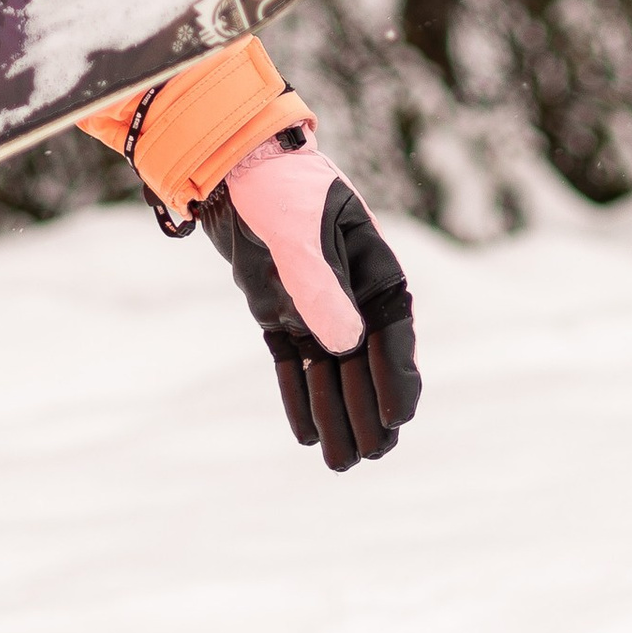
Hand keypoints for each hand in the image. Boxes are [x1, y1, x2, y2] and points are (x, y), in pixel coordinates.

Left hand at [199, 131, 421, 470]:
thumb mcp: (298, 234)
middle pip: (365, 361)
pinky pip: (294, 363)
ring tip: (340, 462)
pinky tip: (305, 434)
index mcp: (371, 267)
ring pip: (330, 370)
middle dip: (370, 409)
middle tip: (372, 454)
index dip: (398, 376)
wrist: (230, 170)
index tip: (400, 417)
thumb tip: (346, 346)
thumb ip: (319, 286)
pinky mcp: (281, 313)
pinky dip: (299, 396)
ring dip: (336, 414)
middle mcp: (349, 292)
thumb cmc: (276, 189)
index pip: (393, 330)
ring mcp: (314, 305)